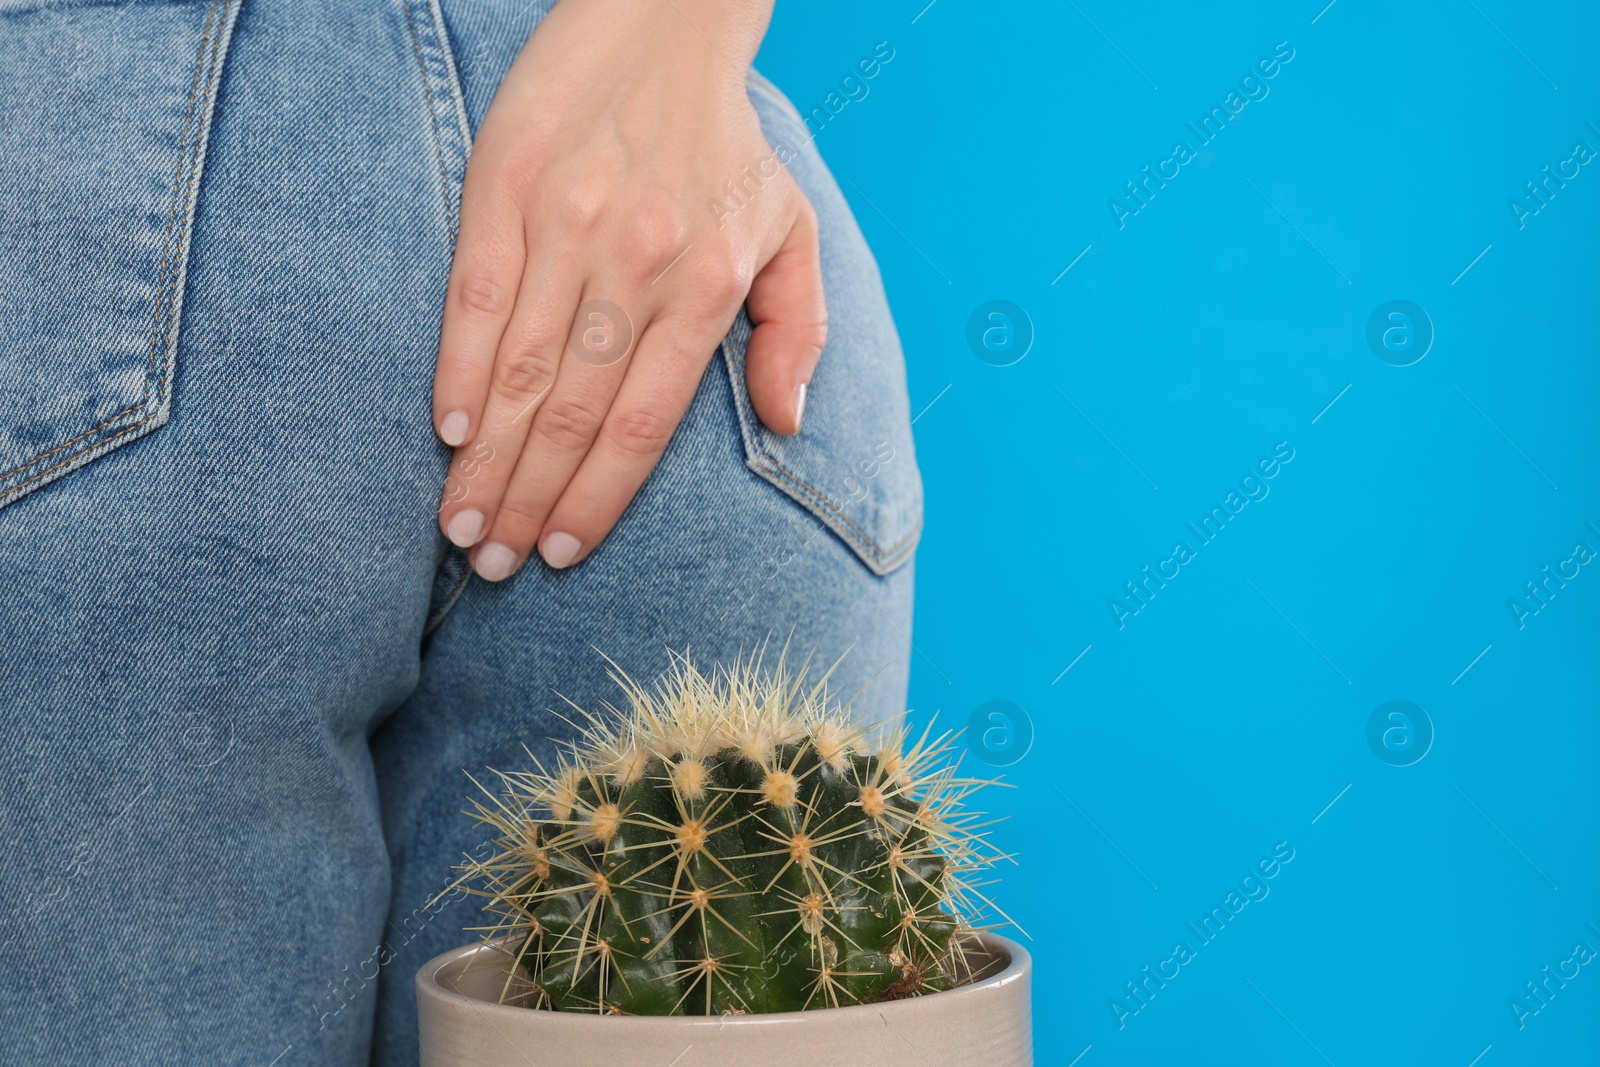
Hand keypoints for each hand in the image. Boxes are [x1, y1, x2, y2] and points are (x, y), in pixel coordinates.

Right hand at [432, 0, 823, 579]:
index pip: (644, 422)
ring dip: (485, 456)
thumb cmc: (727, 148)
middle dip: (530, 497)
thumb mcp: (792, 231)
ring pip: (520, 367)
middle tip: (493, 563)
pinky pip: (476, 295)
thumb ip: (799, 331)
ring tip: (459, 524)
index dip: (598, 496)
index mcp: (706, 285)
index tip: (562, 553)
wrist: (664, 24)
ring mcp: (569, 223)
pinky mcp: (508, 185)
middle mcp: (638, 262)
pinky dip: (457, 368)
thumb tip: (788, 423)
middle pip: (575, 410)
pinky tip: (443, 431)